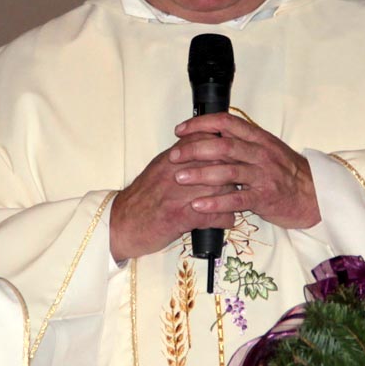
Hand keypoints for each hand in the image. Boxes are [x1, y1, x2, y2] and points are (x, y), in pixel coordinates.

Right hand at [110, 131, 237, 261]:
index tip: (236, 152)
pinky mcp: (178, 218)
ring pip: (217, 187)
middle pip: (215, 162)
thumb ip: (180, 156)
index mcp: (170, 159)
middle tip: (243, 178)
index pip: (203, 141)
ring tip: (239, 200)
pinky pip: (211, 215)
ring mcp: (177, 195)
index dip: (224, 145)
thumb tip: (203, 145)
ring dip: (232, 195)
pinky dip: (224, 218)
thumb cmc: (142, 198)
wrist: (121, 224)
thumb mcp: (159, 169)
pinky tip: (227, 220)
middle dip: (233, 170)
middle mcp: (174, 173)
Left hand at [169, 112, 320, 230]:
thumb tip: (209, 133)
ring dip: (200, 174)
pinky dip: (216, 202)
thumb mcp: (265, 149)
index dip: (201, 123)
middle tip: (173, 156)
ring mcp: (263, 175)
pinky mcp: (265, 197)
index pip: (226, 122)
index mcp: (257, 137)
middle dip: (194, 149)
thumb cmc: (283, 172)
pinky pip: (237, 199)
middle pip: (223, 145)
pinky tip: (198, 205)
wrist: (312, 194)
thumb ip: (240, 141)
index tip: (181, 130)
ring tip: (179, 178)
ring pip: (228, 170)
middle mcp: (260, 152)